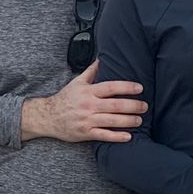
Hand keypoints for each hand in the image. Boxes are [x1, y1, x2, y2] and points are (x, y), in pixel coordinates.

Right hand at [21, 62, 146, 143]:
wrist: (48, 117)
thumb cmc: (65, 99)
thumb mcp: (77, 82)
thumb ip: (91, 71)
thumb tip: (102, 57)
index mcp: (88, 92)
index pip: (111, 87)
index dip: (126, 87)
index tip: (140, 88)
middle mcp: (88, 105)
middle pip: (115, 105)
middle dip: (133, 106)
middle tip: (144, 106)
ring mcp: (87, 120)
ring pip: (112, 120)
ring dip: (128, 120)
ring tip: (139, 120)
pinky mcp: (85, 133)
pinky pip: (104, 135)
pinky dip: (116, 136)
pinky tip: (128, 136)